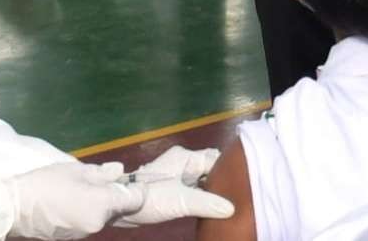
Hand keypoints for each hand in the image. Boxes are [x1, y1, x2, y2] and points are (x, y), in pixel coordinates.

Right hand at [0, 161, 143, 240]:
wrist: (14, 208)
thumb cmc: (45, 183)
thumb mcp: (74, 170)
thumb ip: (101, 172)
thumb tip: (120, 170)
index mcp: (101, 204)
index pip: (135, 199)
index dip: (137, 188)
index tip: (132, 179)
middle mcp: (98, 224)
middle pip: (118, 208)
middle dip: (114, 194)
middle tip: (102, 179)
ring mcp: (86, 233)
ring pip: (102, 215)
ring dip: (99, 203)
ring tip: (81, 188)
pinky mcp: (74, 237)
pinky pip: (89, 221)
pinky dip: (86, 211)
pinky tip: (71, 201)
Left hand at [113, 146, 234, 227]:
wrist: (121, 206)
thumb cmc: (150, 197)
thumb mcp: (181, 201)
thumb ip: (207, 203)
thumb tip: (232, 208)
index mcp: (186, 157)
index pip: (217, 159)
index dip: (231, 171)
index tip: (246, 184)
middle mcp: (183, 162)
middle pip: (212, 167)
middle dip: (224, 179)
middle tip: (241, 195)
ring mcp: (178, 174)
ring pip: (204, 178)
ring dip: (214, 189)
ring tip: (231, 202)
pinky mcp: (173, 187)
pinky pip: (196, 188)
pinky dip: (205, 196)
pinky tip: (213, 207)